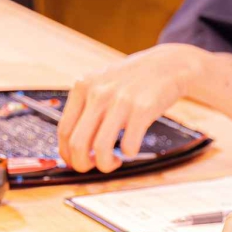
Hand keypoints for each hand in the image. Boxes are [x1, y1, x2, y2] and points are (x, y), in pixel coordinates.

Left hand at [56, 44, 206, 173]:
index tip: (77, 162)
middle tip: (94, 166)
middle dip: (83, 165)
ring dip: (106, 164)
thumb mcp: (102, 83)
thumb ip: (86, 107)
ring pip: (100, 148)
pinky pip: (128, 145)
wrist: (167, 65)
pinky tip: (131, 147)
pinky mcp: (142, 109)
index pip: (64, 130)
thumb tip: (72, 147)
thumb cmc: (132, 81)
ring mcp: (120, 100)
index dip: (68, 154)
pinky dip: (129, 153)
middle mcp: (98, 93)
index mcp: (82, 86)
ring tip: (114, 161)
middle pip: (77, 144)